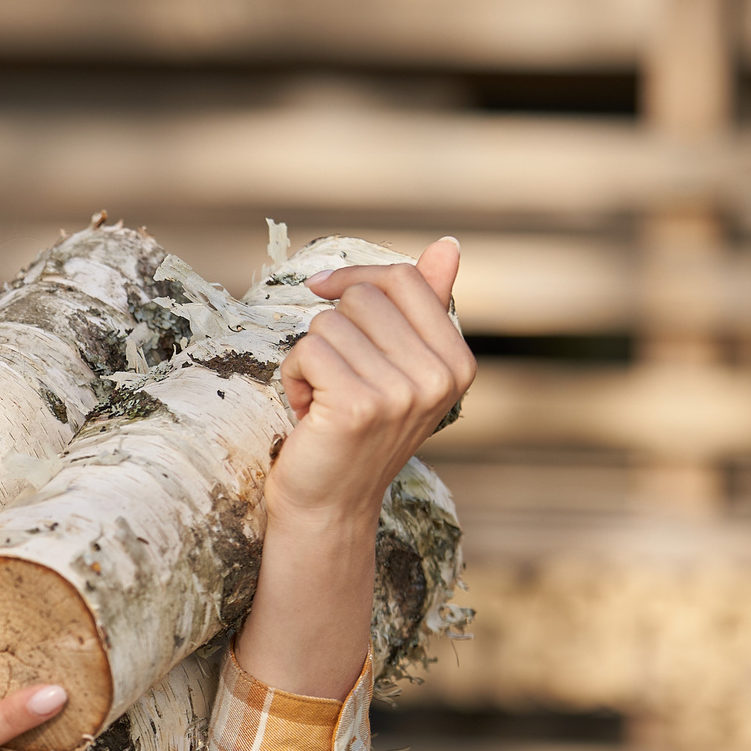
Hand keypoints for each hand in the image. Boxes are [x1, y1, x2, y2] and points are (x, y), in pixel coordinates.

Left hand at [272, 236, 477, 524]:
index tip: (323, 291)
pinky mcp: (359, 406)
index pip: (404, 279)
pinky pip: (307, 350)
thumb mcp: (399, 367)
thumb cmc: (356, 430)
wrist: (329, 506)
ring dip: (310, 358)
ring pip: (329, 323)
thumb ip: (422, 306)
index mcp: (458, 362)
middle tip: (336, 379)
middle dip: (332, 331)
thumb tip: (449, 244)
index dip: (355, 278)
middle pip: (362, 297)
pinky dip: (293, 376)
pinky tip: (307, 411)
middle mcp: (439, 377)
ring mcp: (402, 393)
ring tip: (323, 399)